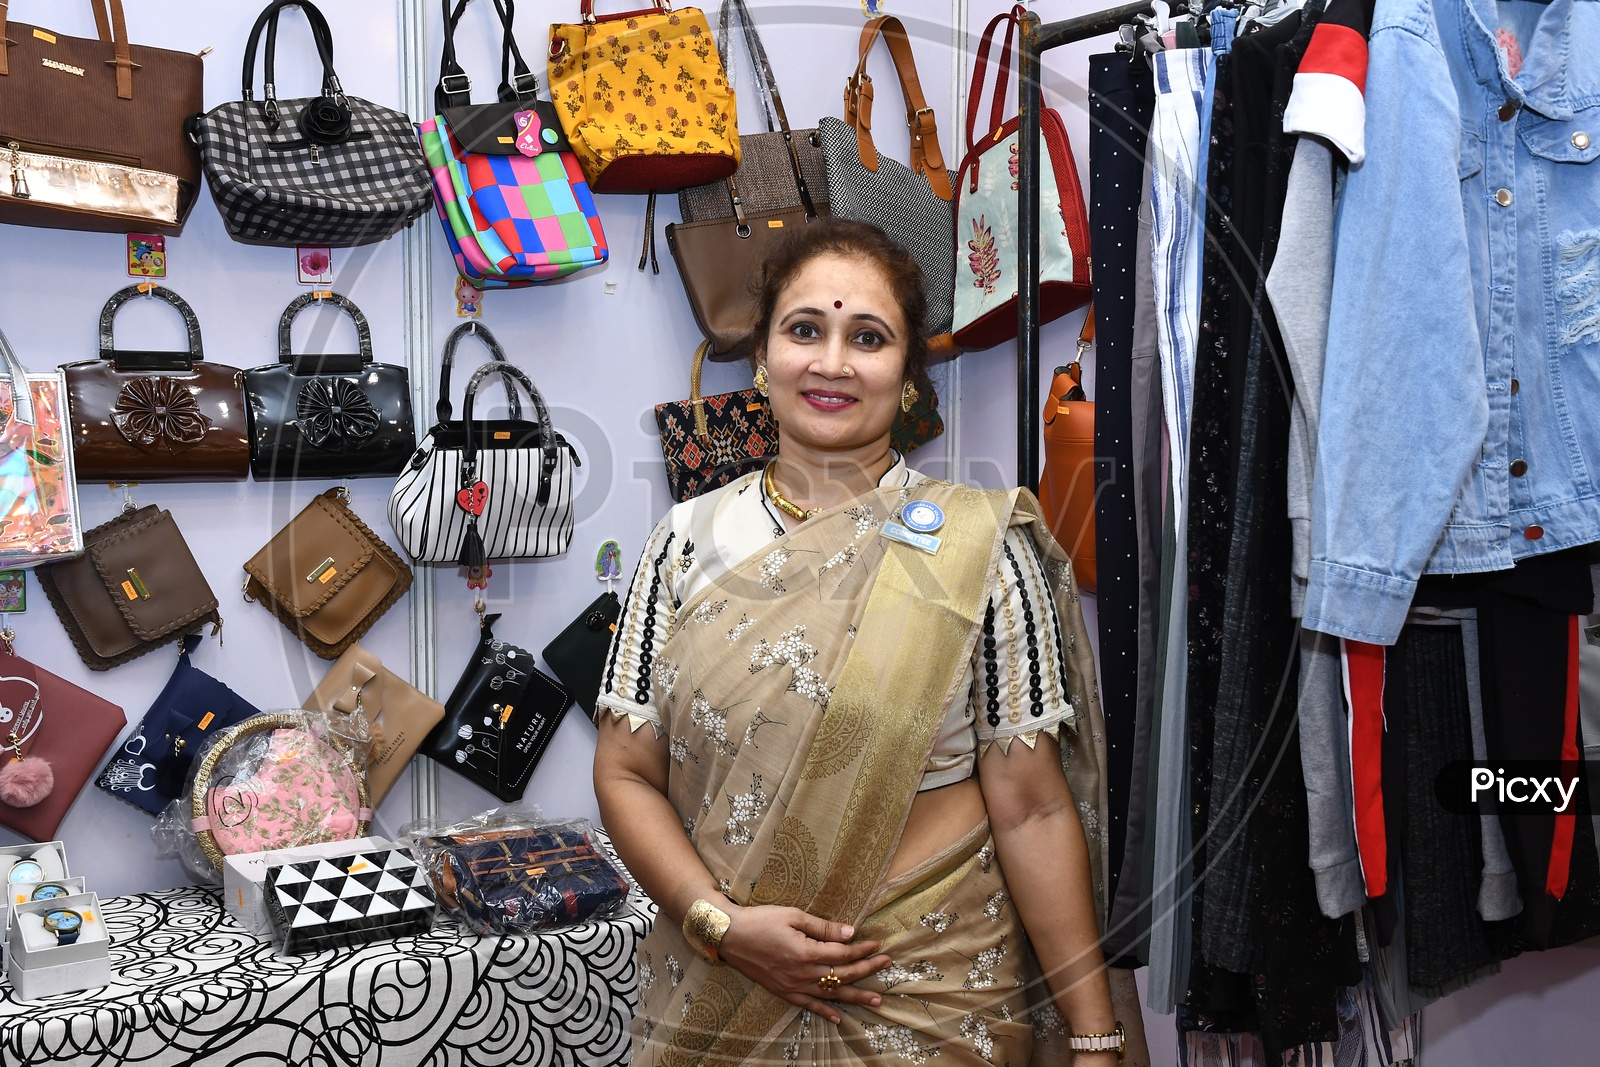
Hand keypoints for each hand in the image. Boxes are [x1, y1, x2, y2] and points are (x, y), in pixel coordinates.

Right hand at [717, 904, 891, 1024]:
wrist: (730, 936)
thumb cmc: (761, 920)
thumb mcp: (793, 916)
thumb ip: (823, 927)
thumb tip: (850, 932)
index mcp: (805, 952)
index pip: (842, 954)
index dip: (861, 949)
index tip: (876, 944)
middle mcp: (801, 973)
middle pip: (841, 975)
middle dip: (866, 970)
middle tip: (886, 965)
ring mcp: (792, 986)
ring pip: (830, 994)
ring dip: (854, 996)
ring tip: (875, 1000)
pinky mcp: (783, 992)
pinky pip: (808, 1005)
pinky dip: (824, 1012)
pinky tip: (838, 1017)